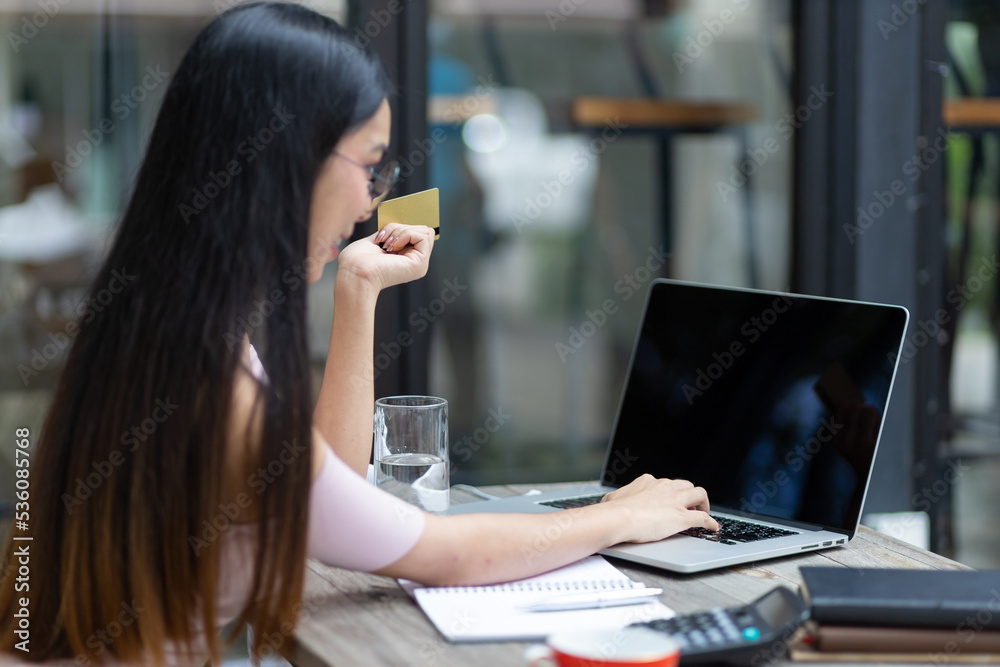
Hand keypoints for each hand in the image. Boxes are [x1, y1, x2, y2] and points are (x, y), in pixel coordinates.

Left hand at [336, 223, 434, 292]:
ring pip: (424, 231)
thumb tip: (401, 224)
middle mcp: (414, 262)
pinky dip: (405, 235)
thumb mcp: (377, 240)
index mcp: (405, 258)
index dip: (400, 228)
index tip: (383, 237)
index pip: (416, 233)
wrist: (354, 273)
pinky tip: (393, 246)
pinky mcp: (420, 263)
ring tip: (387, 244)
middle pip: (422, 230)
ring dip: (402, 231)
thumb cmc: (357, 261)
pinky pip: (423, 236)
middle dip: (400, 228)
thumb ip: (392, 233)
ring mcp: (419, 264)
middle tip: (385, 241)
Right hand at [599, 474, 719, 542]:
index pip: (665, 483)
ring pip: (699, 494)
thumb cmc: (613, 510)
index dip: (670, 492)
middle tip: (689, 505)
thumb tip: (609, 502)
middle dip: (689, 494)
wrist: (619, 517)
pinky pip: (703, 518)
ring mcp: (675, 501)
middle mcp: (664, 487)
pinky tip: (713, 527)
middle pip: (686, 485)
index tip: (669, 499)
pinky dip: (710, 522)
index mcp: (648, 482)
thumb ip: (615, 498)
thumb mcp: (611, 498)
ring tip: (704, 512)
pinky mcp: (682, 517)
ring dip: (703, 503)